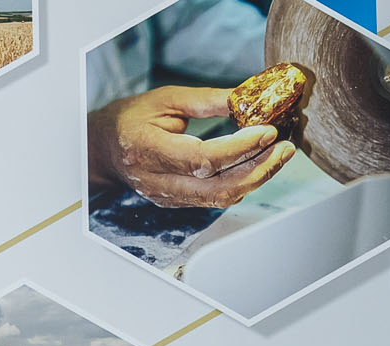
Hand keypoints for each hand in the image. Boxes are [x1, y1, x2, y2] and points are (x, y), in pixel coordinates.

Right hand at [86, 86, 294, 206]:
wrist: (104, 150)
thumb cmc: (132, 119)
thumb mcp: (166, 99)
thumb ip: (207, 101)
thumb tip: (248, 98)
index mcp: (148, 152)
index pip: (201, 159)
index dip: (239, 148)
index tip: (267, 131)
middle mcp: (157, 181)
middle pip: (217, 188)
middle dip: (258, 170)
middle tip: (285, 148)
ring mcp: (167, 197)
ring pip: (220, 198)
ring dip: (256, 178)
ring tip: (279, 154)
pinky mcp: (176, 202)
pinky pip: (215, 198)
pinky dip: (242, 182)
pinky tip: (258, 163)